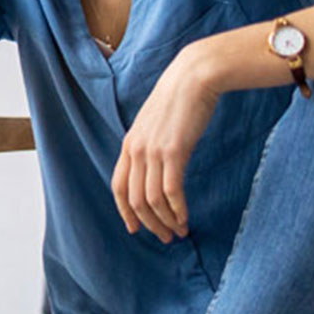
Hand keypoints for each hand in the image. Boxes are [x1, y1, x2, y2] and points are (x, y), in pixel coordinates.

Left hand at [112, 47, 221, 243]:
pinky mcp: (174, 151)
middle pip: (134, 200)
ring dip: (165, 221)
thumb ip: (151, 146)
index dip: (125, 212)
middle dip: (149, 224)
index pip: (118, 187)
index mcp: (129, 144)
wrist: (194, 77)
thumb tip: (157, 169)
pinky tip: (186, 219)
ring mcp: (153, 151)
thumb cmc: (180, 100)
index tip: (136, 229)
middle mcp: (136, 150)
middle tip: (165, 237)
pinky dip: (177, 210)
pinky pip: (171, 192)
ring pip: (151, 200)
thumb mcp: (156, 125)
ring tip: (178, 232)